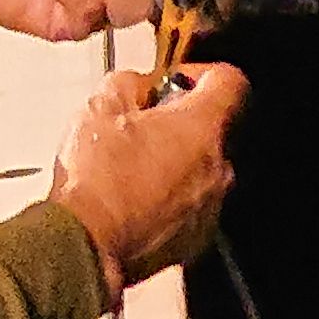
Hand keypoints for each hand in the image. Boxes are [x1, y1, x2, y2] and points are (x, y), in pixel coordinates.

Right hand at [50, 57, 242, 286]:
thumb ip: (129, 83)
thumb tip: (139, 85)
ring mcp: (210, 207)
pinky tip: (134, 198)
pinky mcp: (195, 239)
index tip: (178, 80)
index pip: (231, 83)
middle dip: (181, 122)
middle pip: (214, 130)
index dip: (203, 74)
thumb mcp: (101, 107)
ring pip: (201, 171)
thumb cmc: (97, 180)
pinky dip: (169, 198)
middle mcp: (218, 169)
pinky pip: (190, 207)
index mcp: (202, 128)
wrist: (87, 245)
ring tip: (132, 165)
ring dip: (175, 162)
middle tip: (142, 124)